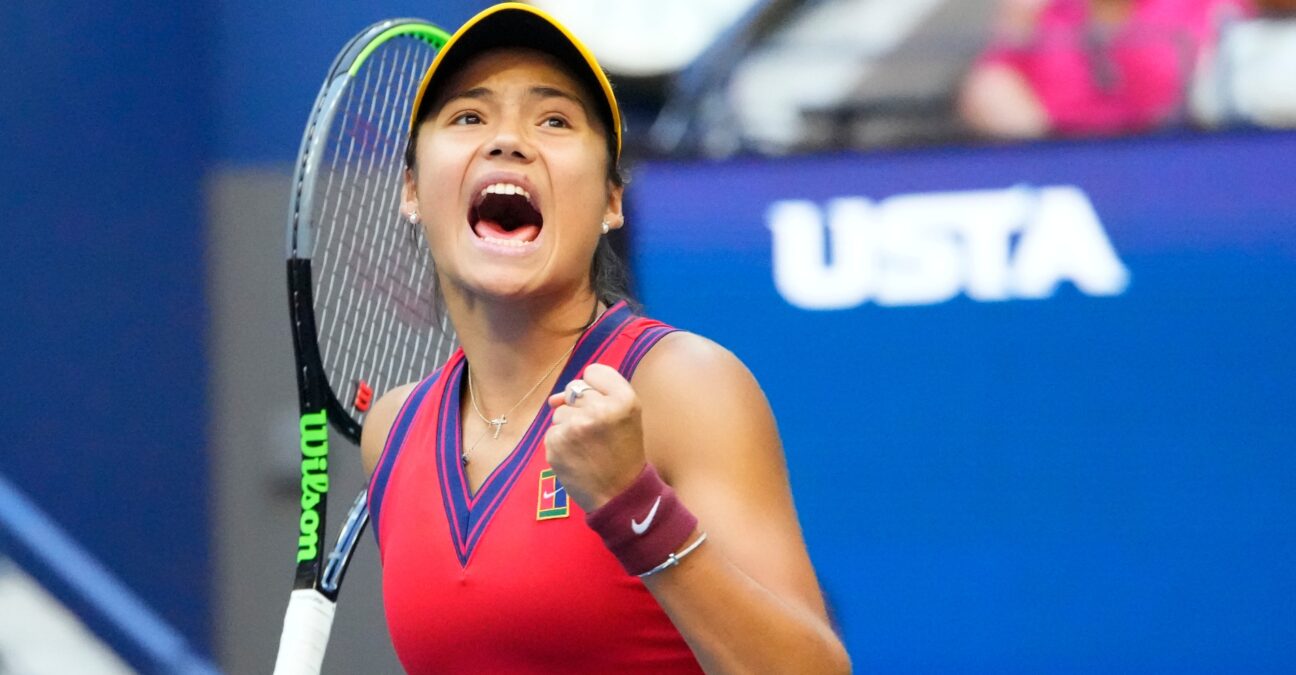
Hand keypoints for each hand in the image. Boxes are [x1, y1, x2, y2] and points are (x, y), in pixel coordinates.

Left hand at [545, 363, 646, 510]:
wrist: (618, 494)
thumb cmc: (624, 453)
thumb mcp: (628, 416)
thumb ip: (600, 394)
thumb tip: (555, 399)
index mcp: (623, 399)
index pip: (594, 371)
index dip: (597, 389)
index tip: (605, 407)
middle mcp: (598, 409)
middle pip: (574, 390)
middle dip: (582, 408)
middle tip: (598, 433)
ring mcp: (574, 426)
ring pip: (560, 411)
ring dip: (569, 426)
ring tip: (588, 446)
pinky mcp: (556, 443)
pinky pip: (552, 431)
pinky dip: (561, 443)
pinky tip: (576, 456)